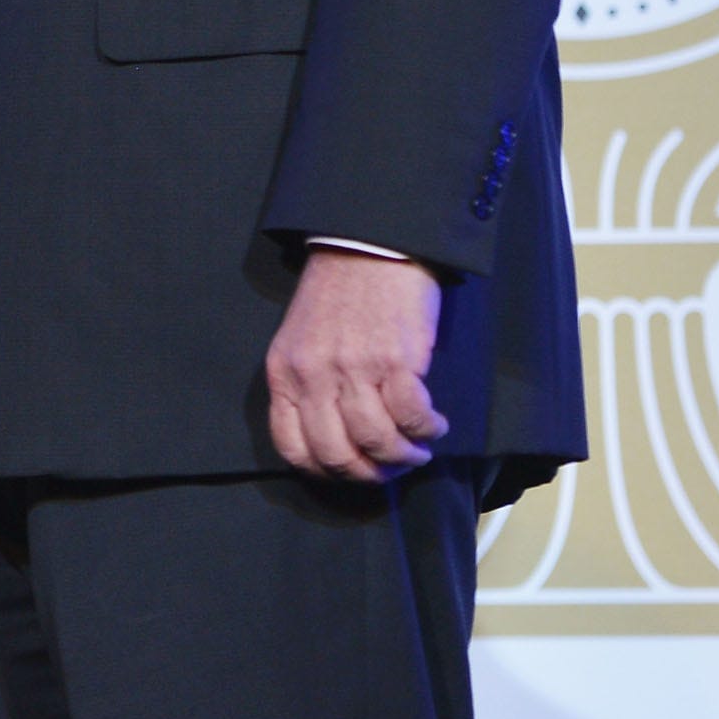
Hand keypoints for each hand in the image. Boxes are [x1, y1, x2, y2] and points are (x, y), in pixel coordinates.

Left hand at [264, 246, 450, 483]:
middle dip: (370, 474)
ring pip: (377, 443)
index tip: (352, 471)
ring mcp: (353, 368)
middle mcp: (313, 375)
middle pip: (337, 454)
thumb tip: (336, 437)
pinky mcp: (394, 360)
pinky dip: (428, 430)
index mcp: (284, 371)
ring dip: (405, 456)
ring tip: (419, 448)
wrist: (369, 245)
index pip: (292, 446)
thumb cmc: (339, 294)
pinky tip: (434, 424)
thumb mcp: (302, 339)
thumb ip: (309, 385)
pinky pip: (412, 417)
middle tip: (392, 469)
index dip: (326, 472)